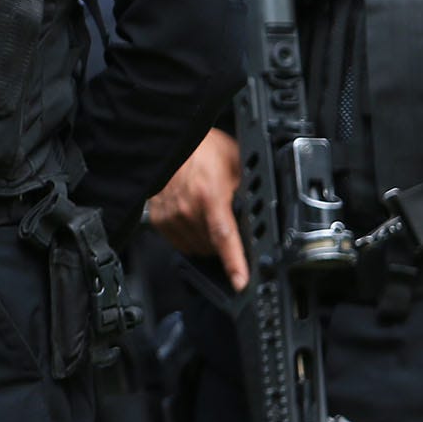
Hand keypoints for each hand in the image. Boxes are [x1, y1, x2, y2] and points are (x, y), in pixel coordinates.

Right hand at [146, 129, 248, 290]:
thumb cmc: (201, 147)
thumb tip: (264, 211)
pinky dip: (190, 236)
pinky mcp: (158, 219)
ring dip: (208, 240)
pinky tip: (194, 218)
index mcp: (210, 195)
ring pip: (197, 247)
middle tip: (228, 218)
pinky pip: (179, 242)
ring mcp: (170, 216)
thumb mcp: (235, 161)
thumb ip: (248, 188)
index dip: (235, 263)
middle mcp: (187, 208)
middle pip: (213, 246)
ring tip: (210, 214)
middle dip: (226, 241)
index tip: (241, 281)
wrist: (168, 140)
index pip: (225, 237)